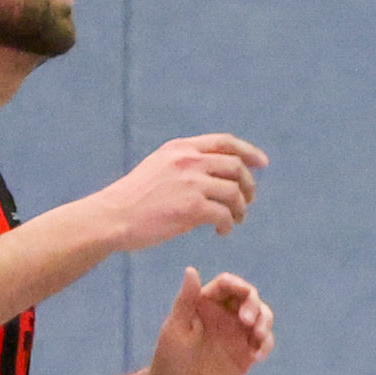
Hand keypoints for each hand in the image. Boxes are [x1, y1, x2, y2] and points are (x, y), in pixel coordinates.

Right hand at [94, 133, 267, 250]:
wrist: (113, 216)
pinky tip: (221, 232)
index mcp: (180, 148)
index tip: (262, 163)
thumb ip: (184, 164)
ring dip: (240, 208)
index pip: (225, 142)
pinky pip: (224, 215)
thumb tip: (215, 173)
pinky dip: (228, 225)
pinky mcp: (191, 208)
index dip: (248, 152)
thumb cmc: (133, 198)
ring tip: (234, 221)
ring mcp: (191, 183)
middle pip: (235, 167)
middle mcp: (188, 161)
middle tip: (247, 201)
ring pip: (234, 192)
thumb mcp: (158, 167)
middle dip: (248, 185)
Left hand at [145, 268, 273, 374]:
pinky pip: (264, 342)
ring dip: (265, 321)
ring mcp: (236, 334)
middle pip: (249, 297)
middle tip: (247, 322)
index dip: (238, 285)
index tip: (244, 296)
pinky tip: (257, 356)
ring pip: (262, 316)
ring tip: (258, 337)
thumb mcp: (176, 329)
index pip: (227, 285)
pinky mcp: (246, 354)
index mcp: (205, 304)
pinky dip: (266, 344)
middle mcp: (223, 315)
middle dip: (254, 305)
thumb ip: (186, 300)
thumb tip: (191, 270)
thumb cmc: (169, 359)